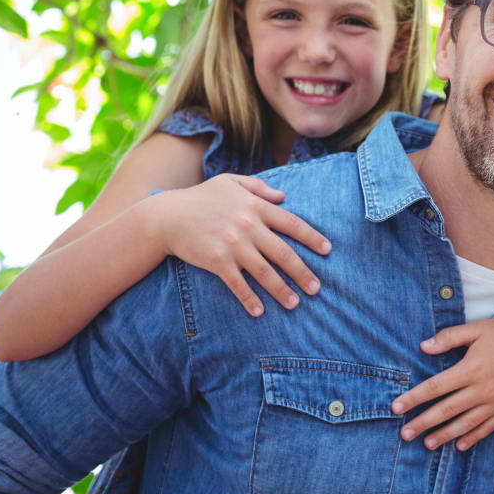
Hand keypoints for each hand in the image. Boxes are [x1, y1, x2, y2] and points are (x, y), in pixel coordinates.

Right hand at [156, 174, 330, 314]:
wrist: (166, 216)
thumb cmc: (200, 198)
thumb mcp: (230, 182)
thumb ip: (259, 187)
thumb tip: (284, 196)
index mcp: (255, 206)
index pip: (292, 224)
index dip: (312, 238)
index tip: (327, 251)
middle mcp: (248, 226)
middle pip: (284, 253)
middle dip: (303, 272)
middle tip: (317, 288)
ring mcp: (233, 245)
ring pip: (265, 272)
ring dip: (282, 290)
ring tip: (295, 303)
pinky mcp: (217, 261)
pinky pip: (238, 284)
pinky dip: (249, 299)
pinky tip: (259, 311)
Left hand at [390, 316, 493, 450]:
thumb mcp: (476, 329)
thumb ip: (449, 337)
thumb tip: (423, 347)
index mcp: (471, 368)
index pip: (435, 387)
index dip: (414, 398)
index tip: (396, 408)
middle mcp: (482, 389)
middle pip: (446, 410)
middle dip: (423, 423)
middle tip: (404, 434)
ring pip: (465, 423)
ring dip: (444, 435)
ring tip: (427, 444)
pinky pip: (487, 427)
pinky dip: (472, 437)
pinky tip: (459, 444)